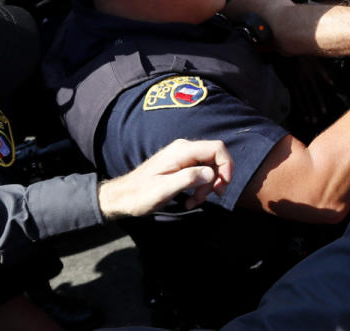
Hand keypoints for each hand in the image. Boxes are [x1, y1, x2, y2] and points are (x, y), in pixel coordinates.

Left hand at [98, 139, 233, 218]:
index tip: (222, 185)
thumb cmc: (140, 195)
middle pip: (215, 159)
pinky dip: (200, 186)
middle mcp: (185, 149)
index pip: (217, 148)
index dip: (227, 165)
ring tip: (194, 202)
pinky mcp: (182, 164)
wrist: (122, 197)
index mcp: (182, 151)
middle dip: (216, 180)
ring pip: (210, 167)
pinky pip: (201, 172)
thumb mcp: (163, 189)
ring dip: (207, 187)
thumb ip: (188, 178)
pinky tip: (190, 199)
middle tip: (206, 198)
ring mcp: (183, 156)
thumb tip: (211, 173)